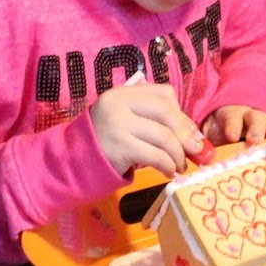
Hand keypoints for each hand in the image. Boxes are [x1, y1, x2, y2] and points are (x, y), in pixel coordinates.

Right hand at [88, 82, 205, 176]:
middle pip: (166, 113)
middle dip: (185, 134)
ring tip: (180, 166)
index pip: (164, 93)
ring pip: (163, 136)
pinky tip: (168, 172)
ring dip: (178, 154)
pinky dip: (168, 165)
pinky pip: (155, 155)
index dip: (181, 113)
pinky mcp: (120, 147)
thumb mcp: (126, 122)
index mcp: (123, 93)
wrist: (71, 162)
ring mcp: (118, 124)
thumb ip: (153, 121)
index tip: (188, 132)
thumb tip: (194, 136)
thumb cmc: (105, 143)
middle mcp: (118, 103)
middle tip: (194, 151)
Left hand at [203, 105, 265, 146]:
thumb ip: (208, 144)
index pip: (232, 118)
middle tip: (254, 141)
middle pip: (255, 121)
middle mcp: (252, 118)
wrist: (233, 122)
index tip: (231, 136)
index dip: (232, 126)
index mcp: (232, 116)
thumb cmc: (220, 133)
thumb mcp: (211, 134)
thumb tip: (200, 161)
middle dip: (256, 131)